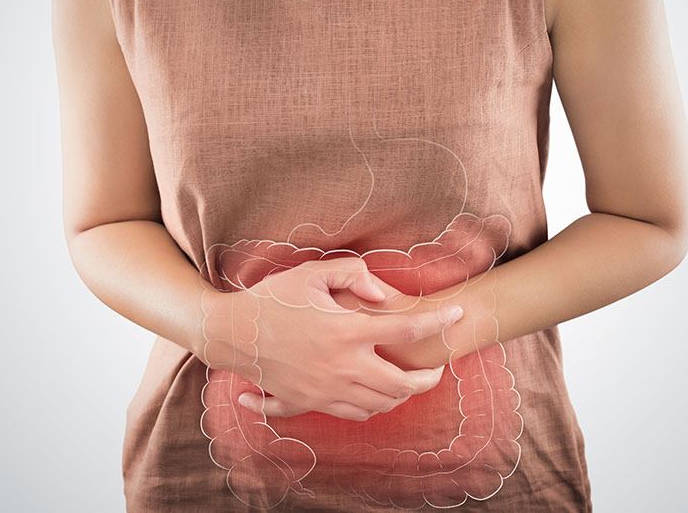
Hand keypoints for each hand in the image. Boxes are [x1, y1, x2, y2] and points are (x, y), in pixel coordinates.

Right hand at [199, 257, 463, 421]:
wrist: (231, 333)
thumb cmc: (271, 298)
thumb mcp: (311, 273)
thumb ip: (353, 274)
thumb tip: (385, 296)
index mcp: (344, 331)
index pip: (404, 331)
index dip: (437, 323)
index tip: (457, 316)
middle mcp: (340, 366)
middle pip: (400, 384)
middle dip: (428, 379)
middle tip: (437, 368)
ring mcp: (325, 389)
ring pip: (379, 405)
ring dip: (402, 396)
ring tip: (411, 382)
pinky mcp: (309, 402)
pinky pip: (352, 414)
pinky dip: (372, 408)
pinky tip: (377, 395)